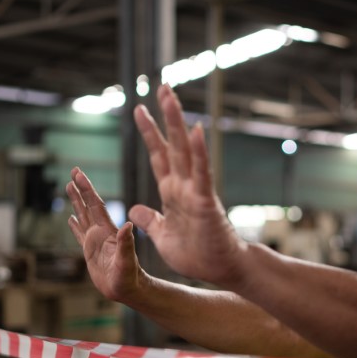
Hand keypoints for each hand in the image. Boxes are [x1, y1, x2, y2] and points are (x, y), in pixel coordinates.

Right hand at [66, 168, 143, 302]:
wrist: (129, 290)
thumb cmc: (130, 278)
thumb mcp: (127, 261)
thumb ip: (126, 244)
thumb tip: (127, 226)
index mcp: (108, 231)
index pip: (96, 205)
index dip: (87, 189)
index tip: (78, 174)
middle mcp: (101, 233)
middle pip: (89, 205)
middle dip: (81, 188)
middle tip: (73, 171)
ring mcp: (96, 241)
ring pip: (83, 216)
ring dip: (76, 202)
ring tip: (68, 186)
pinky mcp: (91, 252)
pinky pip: (80, 235)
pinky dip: (74, 225)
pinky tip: (70, 218)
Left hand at [130, 84, 247, 287]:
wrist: (221, 270)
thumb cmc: (196, 254)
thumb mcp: (162, 235)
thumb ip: (151, 219)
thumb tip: (135, 208)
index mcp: (172, 192)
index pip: (158, 156)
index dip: (149, 132)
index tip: (139, 109)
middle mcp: (184, 185)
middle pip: (172, 144)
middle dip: (166, 115)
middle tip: (162, 87)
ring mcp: (196, 191)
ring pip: (185, 150)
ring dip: (178, 123)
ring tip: (171, 97)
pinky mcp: (206, 202)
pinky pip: (202, 173)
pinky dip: (198, 152)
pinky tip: (194, 131)